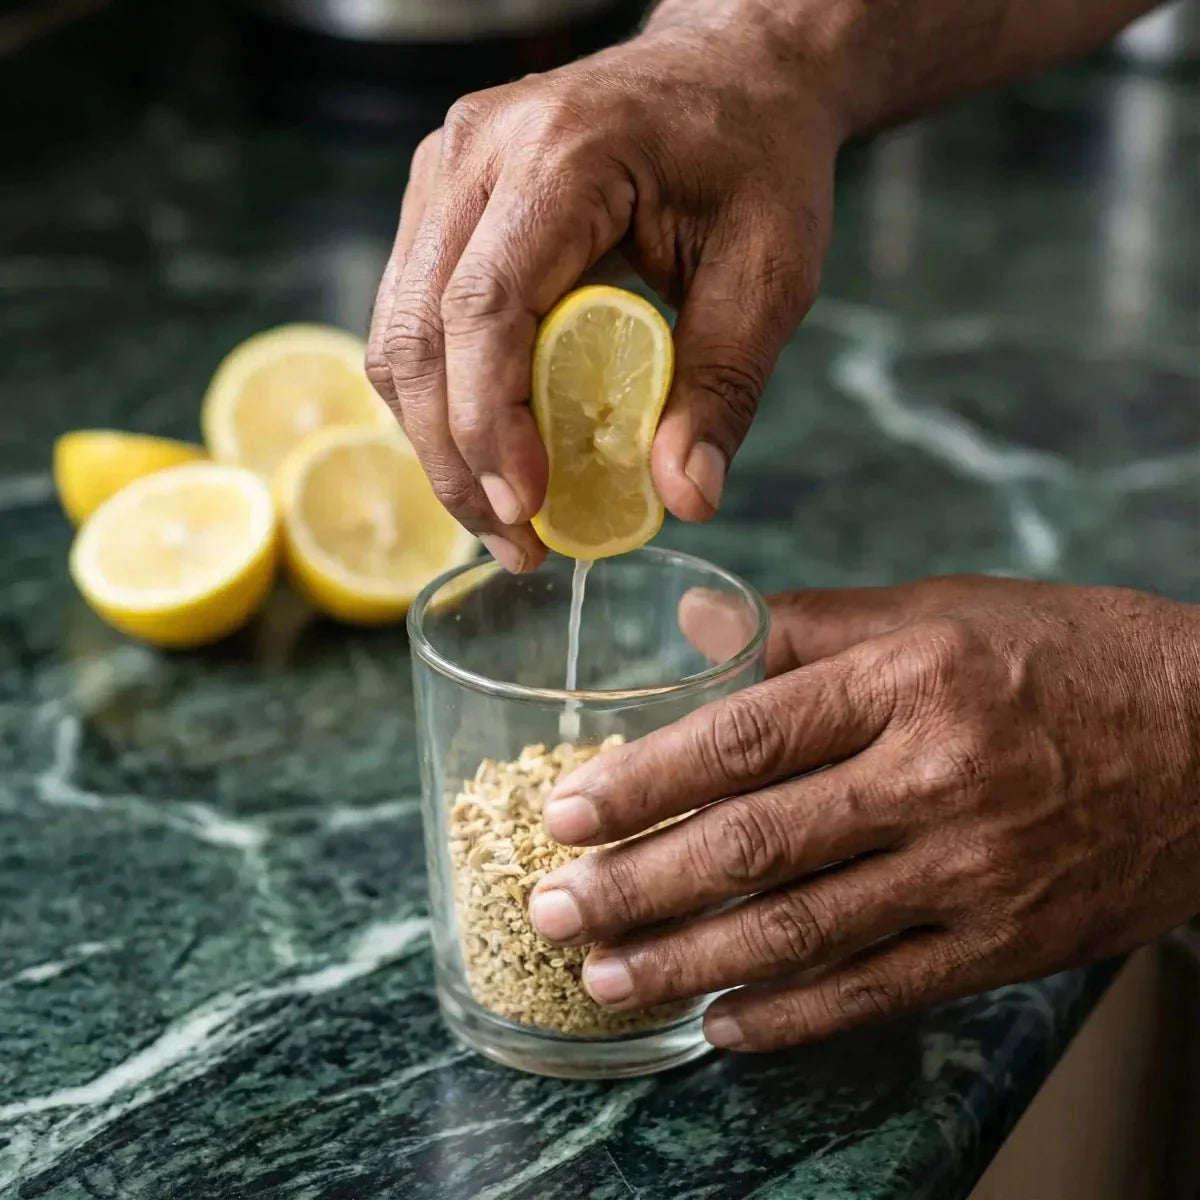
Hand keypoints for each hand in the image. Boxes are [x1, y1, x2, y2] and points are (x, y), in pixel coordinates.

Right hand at [364, 16, 841, 570]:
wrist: (730, 70)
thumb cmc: (756, 158)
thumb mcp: (771, 271)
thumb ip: (725, 384)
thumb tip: (684, 497)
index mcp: (561, 156)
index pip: (484, 308)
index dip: (491, 423)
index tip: (528, 509)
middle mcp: (477, 153)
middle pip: (416, 333)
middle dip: (454, 458)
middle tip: (516, 542)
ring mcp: (447, 172)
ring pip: (395, 333)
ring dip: (436, 439)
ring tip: (502, 513)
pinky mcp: (442, 202)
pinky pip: (409, 317)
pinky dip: (440, 397)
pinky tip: (488, 449)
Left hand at [527, 577, 1199, 1050]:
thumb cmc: (1068, 655)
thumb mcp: (942, 610)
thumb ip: (811, 625)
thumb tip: (699, 628)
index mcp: (908, 679)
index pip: (743, 737)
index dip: (643, 782)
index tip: (567, 814)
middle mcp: (935, 777)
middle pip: (754, 844)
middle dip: (637, 885)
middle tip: (555, 908)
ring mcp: (973, 871)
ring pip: (802, 931)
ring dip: (689, 961)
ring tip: (606, 976)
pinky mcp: (1008, 941)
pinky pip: (879, 989)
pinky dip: (792, 1015)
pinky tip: (720, 1023)